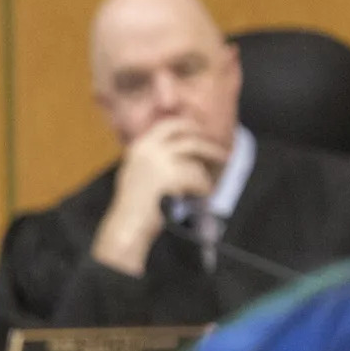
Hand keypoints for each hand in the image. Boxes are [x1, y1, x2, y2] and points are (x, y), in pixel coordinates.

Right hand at [93, 119, 227, 276]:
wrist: (128, 226)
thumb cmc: (132, 206)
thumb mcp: (135, 172)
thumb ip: (151, 157)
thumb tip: (176, 147)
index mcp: (140, 146)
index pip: (169, 124)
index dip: (190, 125)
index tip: (202, 131)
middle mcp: (149, 148)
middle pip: (188, 134)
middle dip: (207, 141)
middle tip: (220, 150)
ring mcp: (160, 160)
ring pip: (197, 154)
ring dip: (213, 160)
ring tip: (221, 169)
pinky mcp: (173, 176)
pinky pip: (199, 177)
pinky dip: (205, 187)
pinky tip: (203, 196)